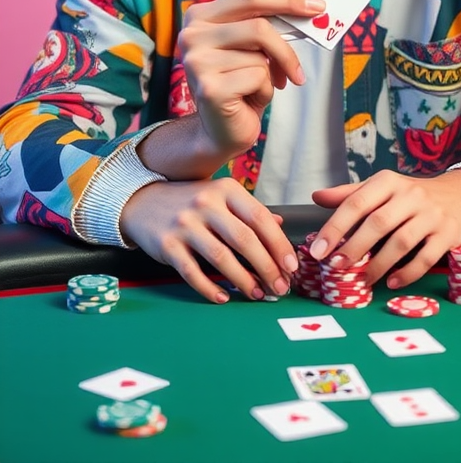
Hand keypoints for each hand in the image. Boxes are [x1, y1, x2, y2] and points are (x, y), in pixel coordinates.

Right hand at [120, 177, 298, 303]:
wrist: (142, 201)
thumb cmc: (189, 201)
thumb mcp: (220, 196)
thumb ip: (248, 211)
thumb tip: (280, 227)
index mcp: (225, 189)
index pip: (259, 218)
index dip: (279, 244)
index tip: (292, 266)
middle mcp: (205, 203)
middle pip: (244, 239)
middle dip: (267, 267)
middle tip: (280, 287)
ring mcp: (185, 224)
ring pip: (221, 257)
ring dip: (243, 280)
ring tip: (257, 294)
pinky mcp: (167, 245)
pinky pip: (192, 272)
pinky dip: (210, 288)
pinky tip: (224, 297)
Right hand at [178, 0, 324, 159]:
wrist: (219, 130)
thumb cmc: (238, 84)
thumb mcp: (249, 48)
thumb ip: (264, 26)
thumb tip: (309, 10)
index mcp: (200, 16)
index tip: (317, 5)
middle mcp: (192, 35)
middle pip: (259, 27)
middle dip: (286, 49)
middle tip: (299, 69)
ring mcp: (197, 61)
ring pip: (260, 56)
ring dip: (270, 76)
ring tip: (256, 88)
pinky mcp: (210, 88)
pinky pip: (258, 78)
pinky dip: (264, 91)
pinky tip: (248, 100)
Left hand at [310, 170, 460, 287]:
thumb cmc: (414, 195)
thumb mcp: (384, 188)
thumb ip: (351, 194)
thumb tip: (316, 197)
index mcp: (388, 181)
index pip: (356, 202)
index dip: (334, 227)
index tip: (318, 250)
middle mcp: (410, 195)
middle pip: (377, 223)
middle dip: (353, 247)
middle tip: (336, 267)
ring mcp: (432, 214)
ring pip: (401, 242)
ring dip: (378, 265)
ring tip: (362, 280)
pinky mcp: (449, 234)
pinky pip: (426, 257)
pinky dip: (408, 273)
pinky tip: (392, 283)